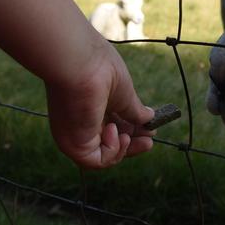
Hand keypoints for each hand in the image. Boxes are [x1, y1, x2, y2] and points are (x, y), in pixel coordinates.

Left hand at [44, 43, 154, 168]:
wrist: (80, 63)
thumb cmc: (101, 69)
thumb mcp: (124, 94)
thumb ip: (135, 110)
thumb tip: (150, 118)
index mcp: (92, 107)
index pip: (114, 127)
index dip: (133, 131)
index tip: (150, 131)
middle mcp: (82, 123)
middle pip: (109, 144)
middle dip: (131, 145)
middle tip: (149, 142)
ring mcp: (76, 135)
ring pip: (103, 156)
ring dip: (122, 149)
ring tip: (128, 135)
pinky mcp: (74, 144)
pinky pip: (97, 160)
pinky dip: (112, 150)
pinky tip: (114, 130)